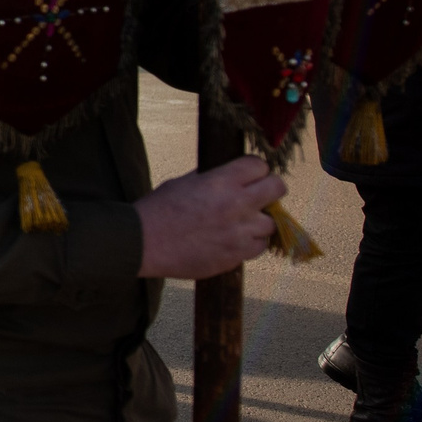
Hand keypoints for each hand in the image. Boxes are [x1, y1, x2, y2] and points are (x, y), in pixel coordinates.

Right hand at [136, 156, 282, 279]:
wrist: (143, 244)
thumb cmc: (158, 210)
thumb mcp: (184, 182)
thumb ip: (212, 178)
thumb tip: (230, 175)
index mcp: (221, 182)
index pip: (259, 165)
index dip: (254, 168)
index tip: (249, 174)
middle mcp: (236, 205)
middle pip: (278, 188)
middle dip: (270, 188)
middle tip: (259, 194)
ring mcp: (238, 233)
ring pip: (272, 223)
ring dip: (260, 220)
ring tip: (243, 222)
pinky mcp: (234, 256)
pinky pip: (259, 246)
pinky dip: (251, 242)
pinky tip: (235, 239)